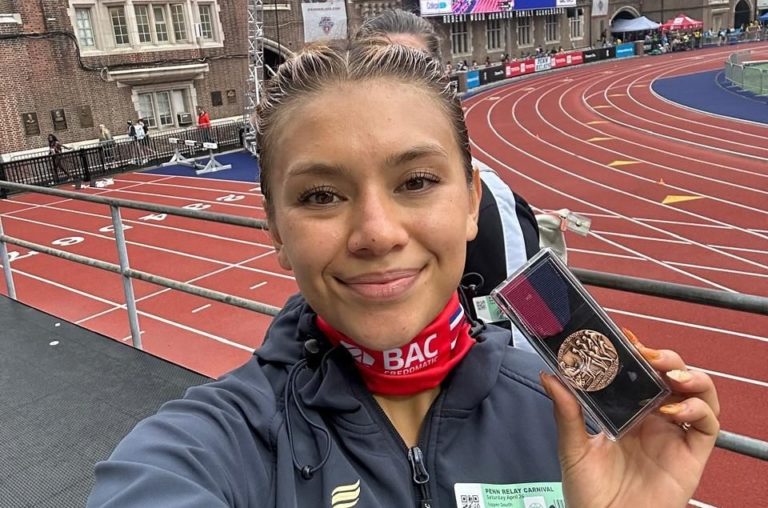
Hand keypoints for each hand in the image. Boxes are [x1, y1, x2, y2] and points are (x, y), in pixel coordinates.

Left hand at [540, 331, 718, 507]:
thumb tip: (549, 374)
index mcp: (627, 410)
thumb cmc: (589, 492)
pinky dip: (698, 409)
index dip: (636, 351)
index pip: (638, 371)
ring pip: (699, 391)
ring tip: (669, 374)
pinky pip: (708, 424)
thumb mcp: (572, 447)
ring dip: (690, 375)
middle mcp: (654, 417)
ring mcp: (675, 434)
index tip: (623, 336)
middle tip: (646, 353)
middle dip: (664, 357)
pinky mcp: (692, 454)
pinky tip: (675, 408)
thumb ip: (566, 412)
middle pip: (672, 374)